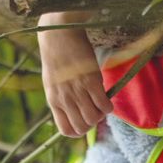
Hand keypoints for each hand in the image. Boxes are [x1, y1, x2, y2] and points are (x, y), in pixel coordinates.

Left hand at [37, 13, 113, 136]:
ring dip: (100, 115)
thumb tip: (79, 109)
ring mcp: (77, 91)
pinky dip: (108, 106)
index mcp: (54, 100)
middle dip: (91, 123)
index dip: (78, 130)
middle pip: (82, 127)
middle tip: (95, 110)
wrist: (58, 32)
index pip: (66, 130)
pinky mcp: (91, 81)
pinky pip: (104, 105)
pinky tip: (106, 97)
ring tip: (100, 102)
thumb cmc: (58, 55)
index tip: (84, 120)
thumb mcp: (54, 81)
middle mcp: (64, 99)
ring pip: (93, 119)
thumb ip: (63, 97)